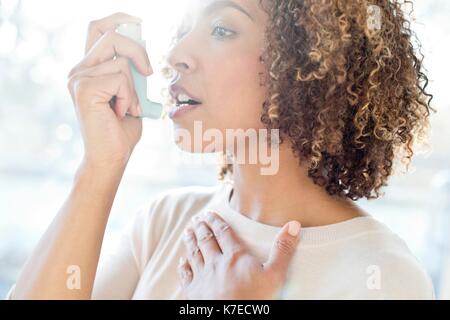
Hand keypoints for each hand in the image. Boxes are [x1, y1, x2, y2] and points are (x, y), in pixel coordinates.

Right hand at [67, 12, 152, 168]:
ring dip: (134, 88)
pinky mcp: (83, 88)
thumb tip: (141, 51)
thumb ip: (131, 72)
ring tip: (128, 108)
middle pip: (112, 36)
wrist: (112, 157)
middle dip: (138, 51)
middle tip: (148, 73)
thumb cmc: (122, 130)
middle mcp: (79, 70)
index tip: (138, 23)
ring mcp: (78, 78)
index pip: (98, 29)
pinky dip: (129, 96)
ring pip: (121, 61)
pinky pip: (120, 78)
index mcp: (90, 68)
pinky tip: (121, 112)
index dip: (118, 20)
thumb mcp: (132, 94)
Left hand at [177, 211, 300, 299]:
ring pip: (194, 254)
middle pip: (205, 240)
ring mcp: (202, 278)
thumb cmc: (255, 300)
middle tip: (196, 219)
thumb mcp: (275, 275)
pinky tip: (182, 261)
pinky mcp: (194, 293)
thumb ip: (283, 250)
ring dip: (190, 241)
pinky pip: (186, 275)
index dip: (216, 221)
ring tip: (187, 231)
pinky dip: (184, 266)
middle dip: (201, 228)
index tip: (210, 213)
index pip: (223, 233)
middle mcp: (215, 263)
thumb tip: (293, 225)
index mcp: (235, 257)